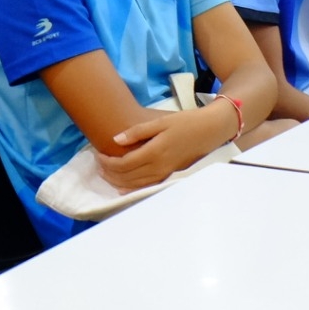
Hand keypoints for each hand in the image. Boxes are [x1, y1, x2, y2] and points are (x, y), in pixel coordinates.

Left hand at [97, 106, 231, 190]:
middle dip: (109, 173)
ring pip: (136, 184)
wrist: (210, 131)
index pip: (124, 164)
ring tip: (105, 174)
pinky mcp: (169, 175)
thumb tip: (116, 139)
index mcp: (154, 152)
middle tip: (98, 165)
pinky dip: (132, 188)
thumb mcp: (161, 121)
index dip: (108, 162)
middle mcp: (158, 166)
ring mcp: (165, 173)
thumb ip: (138, 131)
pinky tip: (123, 187)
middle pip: (127, 177)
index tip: (98, 154)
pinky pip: (147, 186)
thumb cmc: (186, 123)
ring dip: (118, 182)